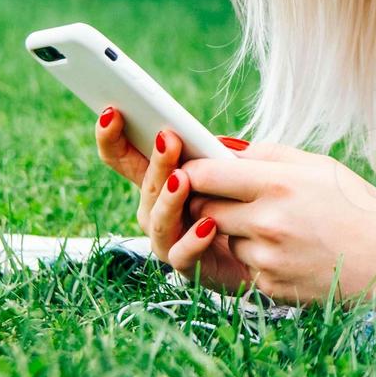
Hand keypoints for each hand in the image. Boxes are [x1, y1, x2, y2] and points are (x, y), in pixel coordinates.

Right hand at [94, 107, 251, 289]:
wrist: (264, 250)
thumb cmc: (242, 201)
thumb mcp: (232, 170)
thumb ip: (218, 156)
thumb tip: (215, 141)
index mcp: (160, 179)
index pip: (124, 157)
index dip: (111, 136)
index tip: (111, 112)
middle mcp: (156, 209)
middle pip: (144, 184)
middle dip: (155, 161)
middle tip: (166, 138)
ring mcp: (167, 238)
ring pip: (158, 219)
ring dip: (168, 199)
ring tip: (181, 180)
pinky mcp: (187, 264)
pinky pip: (182, 253)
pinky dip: (193, 239)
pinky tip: (209, 224)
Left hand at [178, 142, 375, 305]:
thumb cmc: (359, 206)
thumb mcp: (320, 166)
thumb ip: (269, 154)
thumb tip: (223, 149)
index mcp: (280, 184)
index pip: (207, 174)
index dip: (192, 170)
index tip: (192, 169)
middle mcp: (268, 222)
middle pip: (205, 208)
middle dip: (209, 200)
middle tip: (227, 196)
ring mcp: (267, 259)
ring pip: (223, 238)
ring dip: (235, 231)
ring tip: (278, 226)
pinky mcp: (270, 287)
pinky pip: (244, 265)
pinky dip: (257, 256)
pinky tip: (290, 251)